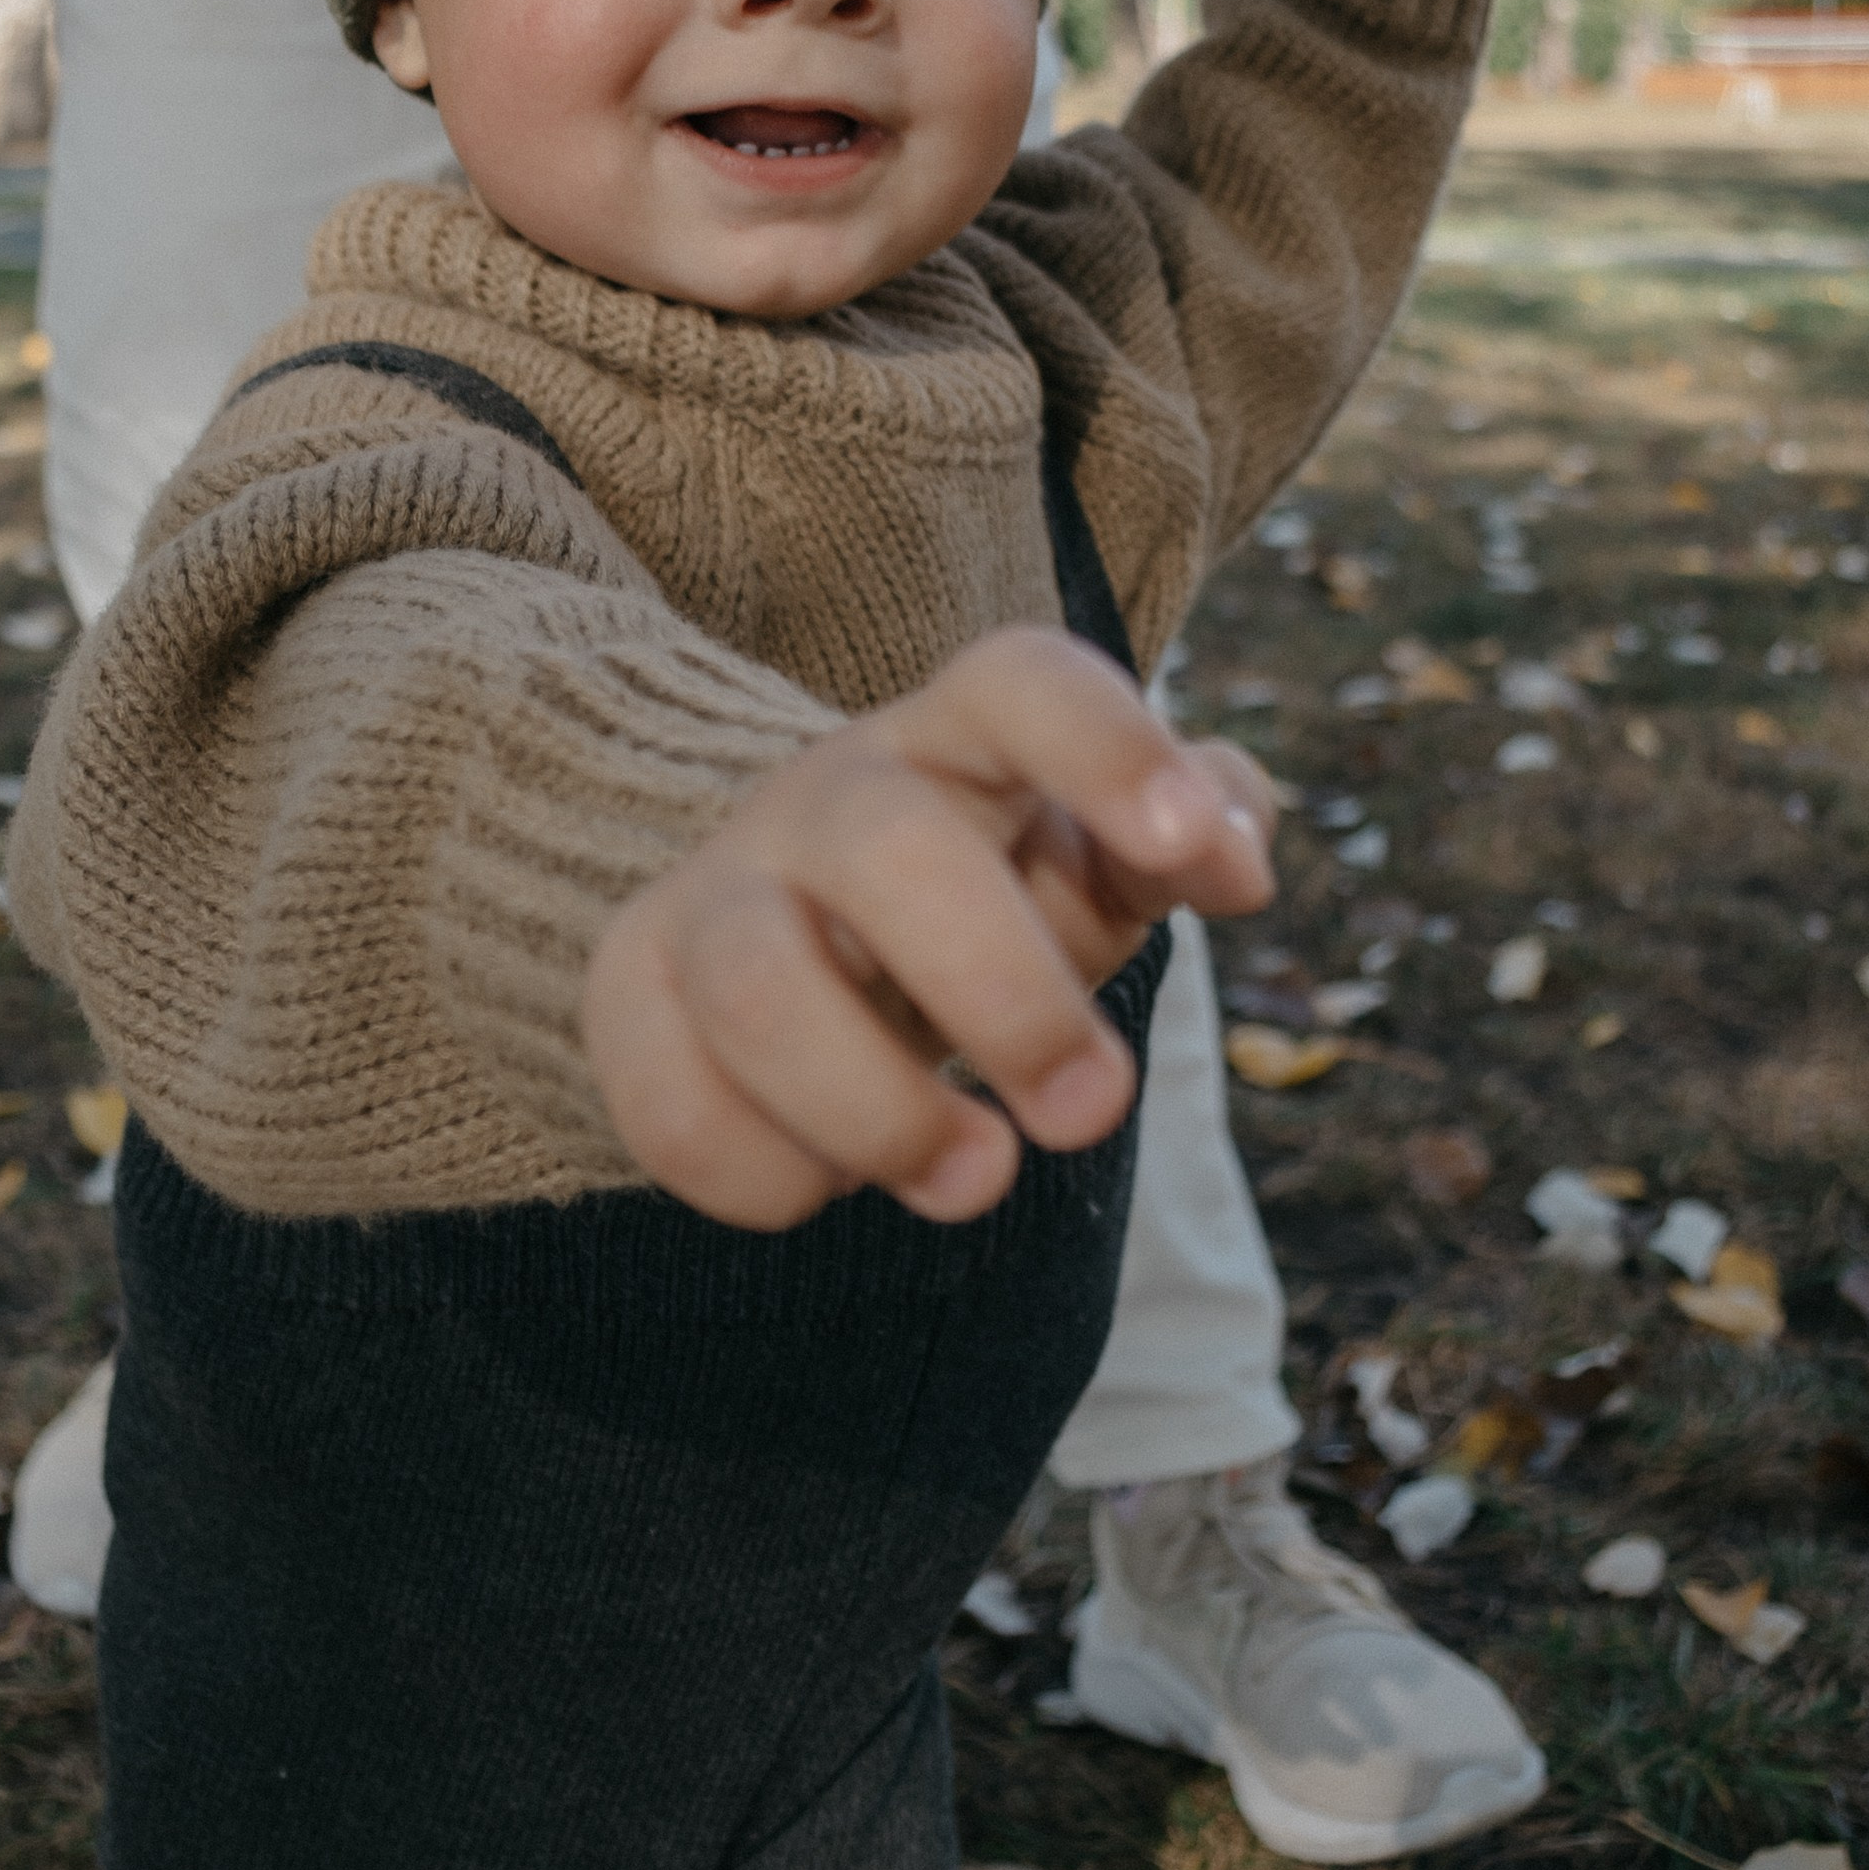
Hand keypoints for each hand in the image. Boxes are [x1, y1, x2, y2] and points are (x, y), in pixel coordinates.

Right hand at [581, 629, 1274, 1235]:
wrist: (798, 920)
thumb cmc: (993, 888)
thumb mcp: (1103, 848)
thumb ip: (1198, 824)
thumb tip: (1235, 858)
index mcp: (961, 737)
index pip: (1021, 685)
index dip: (1108, 748)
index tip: (1188, 845)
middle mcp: (827, 798)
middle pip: (888, 850)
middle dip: (1008, 998)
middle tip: (1094, 1108)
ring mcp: (716, 893)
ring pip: (756, 987)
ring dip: (881, 1113)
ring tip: (976, 1181)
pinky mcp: (633, 996)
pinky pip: (668, 1102)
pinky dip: (766, 1177)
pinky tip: (836, 1184)